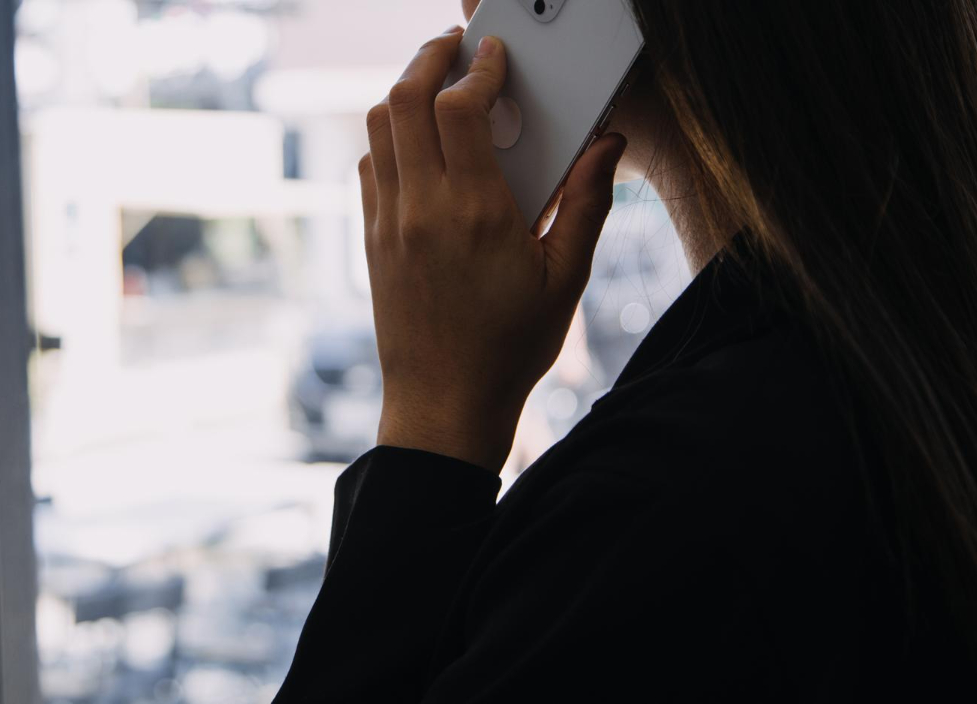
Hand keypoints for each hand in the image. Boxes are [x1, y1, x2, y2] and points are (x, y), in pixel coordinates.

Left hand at [363, 28, 627, 470]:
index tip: (495, 52)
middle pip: (402, 100)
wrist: (443, 405)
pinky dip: (387, 137)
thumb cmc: (508, 348)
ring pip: (376, 128)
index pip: (459, 107)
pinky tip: (415, 141)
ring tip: (434, 83)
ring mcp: (387, 224)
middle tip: (454, 45)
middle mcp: (421, 209)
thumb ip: (586, 205)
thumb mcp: (565, 280)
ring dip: (401, 92)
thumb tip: (608, 144)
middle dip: (428, 58)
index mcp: (475, 212)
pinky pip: (368, 166)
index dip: (478, 67)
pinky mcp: (371, 241)